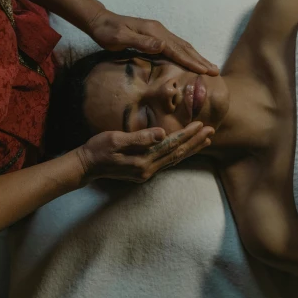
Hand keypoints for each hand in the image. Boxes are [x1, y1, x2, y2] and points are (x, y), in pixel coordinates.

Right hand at [75, 122, 214, 183]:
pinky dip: (179, 154)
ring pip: (174, 159)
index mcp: (143, 160)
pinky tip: (185, 150)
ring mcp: (146, 173)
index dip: (187, 134)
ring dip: (190, 149)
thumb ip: (139, 138)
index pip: (171, 145)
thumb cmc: (97, 149)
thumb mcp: (115, 139)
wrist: (85, 166)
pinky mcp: (143, 172)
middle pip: (177, 154)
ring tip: (205, 140)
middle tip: (211, 131)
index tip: (201, 124)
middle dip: (195, 142)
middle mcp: (148, 169)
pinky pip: (166, 162)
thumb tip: (161, 133)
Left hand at [87, 8, 219, 75]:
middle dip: (200, 59)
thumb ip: (141, 43)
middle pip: (184, 47)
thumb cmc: (107, 32)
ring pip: (182, 45)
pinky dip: (187, 53)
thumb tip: (162, 46)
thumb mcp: (120, 38)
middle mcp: (160, 30)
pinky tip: (191, 59)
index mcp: (154, 32)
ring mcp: (158, 31)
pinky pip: (176, 45)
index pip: (176, 50)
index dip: (191, 61)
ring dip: (196, 56)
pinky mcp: (155, 34)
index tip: (205, 70)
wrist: (100, 20)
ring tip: (208, 66)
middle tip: (215, 70)